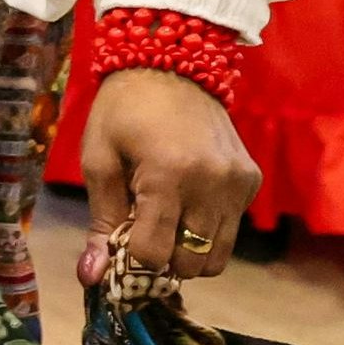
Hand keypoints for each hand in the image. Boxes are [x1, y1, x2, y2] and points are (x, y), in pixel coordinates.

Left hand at [78, 65, 257, 280]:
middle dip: (161, 259)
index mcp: (169, 175)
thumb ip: (100, 222)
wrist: (172, 66)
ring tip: (165, 221)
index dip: (131, 257)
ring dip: (186, 252)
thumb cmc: (123, 113)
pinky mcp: (251, 181)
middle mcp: (213, 183)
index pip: (154, 254)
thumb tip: (92, 278)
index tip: (120, 240)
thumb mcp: (99, 161)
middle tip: (141, 233)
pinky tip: (187, 202)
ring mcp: (238, 184)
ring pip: (216, 258)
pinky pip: (230, 231)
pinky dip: (206, 231)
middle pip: (190, 263)